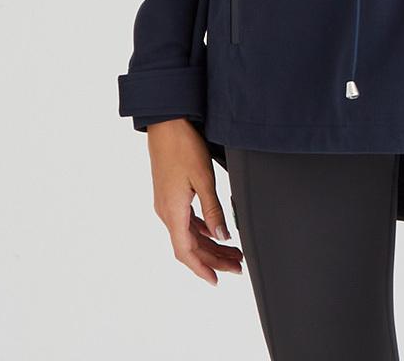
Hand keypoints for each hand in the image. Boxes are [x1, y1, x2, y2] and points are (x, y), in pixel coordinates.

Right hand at [146, 118, 243, 285]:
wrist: (166, 123)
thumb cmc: (183, 146)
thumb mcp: (203, 178)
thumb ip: (213, 209)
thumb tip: (223, 236)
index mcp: (172, 211)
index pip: (186, 252)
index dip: (202, 269)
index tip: (217, 281)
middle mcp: (166, 212)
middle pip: (190, 246)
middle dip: (213, 259)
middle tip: (237, 266)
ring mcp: (167, 203)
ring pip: (189, 234)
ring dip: (210, 245)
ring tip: (233, 252)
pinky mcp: (170, 195)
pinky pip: (186, 221)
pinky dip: (202, 230)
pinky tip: (216, 231)